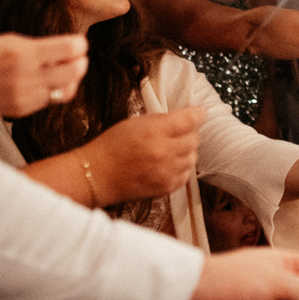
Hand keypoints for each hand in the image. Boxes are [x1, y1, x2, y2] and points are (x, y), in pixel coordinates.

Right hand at [83, 108, 204, 206]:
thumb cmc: (112, 146)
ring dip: (186, 151)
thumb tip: (187, 114)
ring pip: (193, 157)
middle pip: (194, 139)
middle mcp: (163, 152)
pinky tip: (167, 163)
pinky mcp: (166, 187)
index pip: (189, 120)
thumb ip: (162, 119)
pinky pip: (186, 174)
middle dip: (189, 133)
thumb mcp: (135, 123)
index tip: (201, 112)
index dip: (198, 114)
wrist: (96, 175)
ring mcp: (166, 172)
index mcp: (154, 132)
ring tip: (170, 149)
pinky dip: (181, 167)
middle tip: (178, 132)